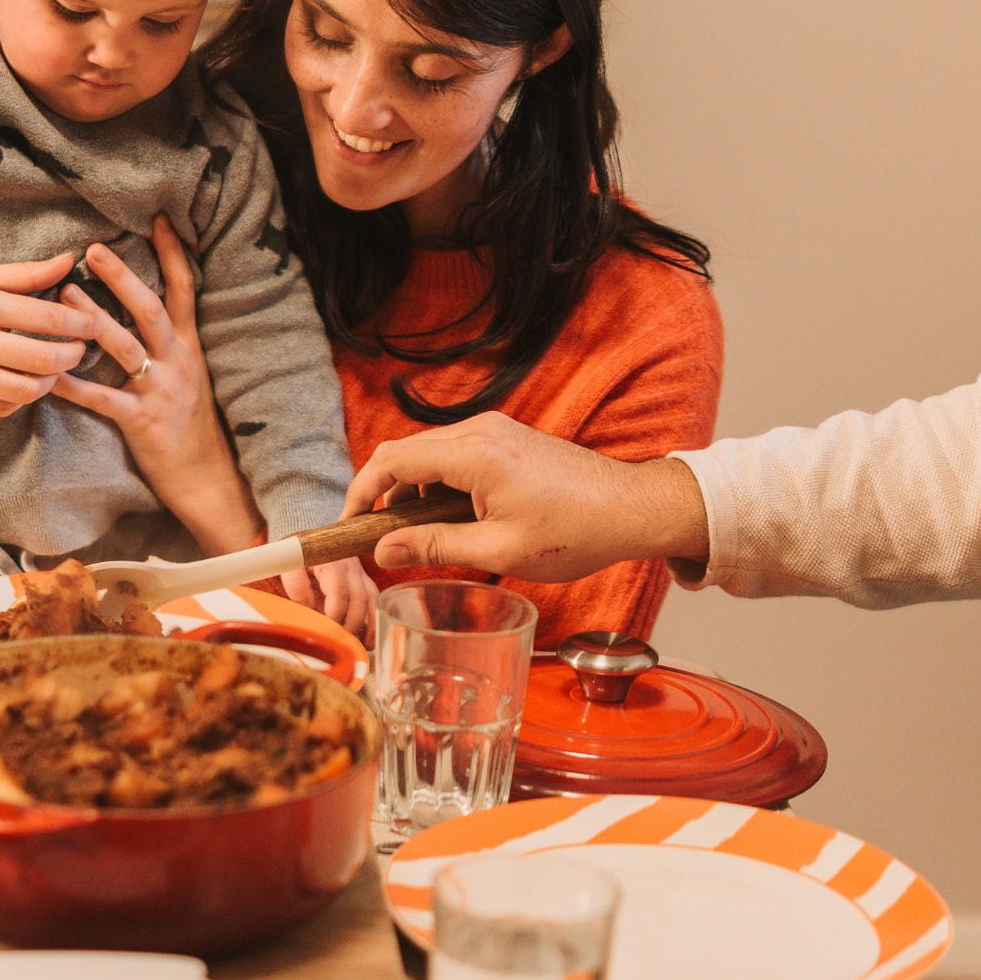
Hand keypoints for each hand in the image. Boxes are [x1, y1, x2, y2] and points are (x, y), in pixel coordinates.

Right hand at [0, 255, 98, 418]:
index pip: (49, 319)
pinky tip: (23, 382)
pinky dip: (20, 398)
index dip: (82, 323)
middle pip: (45, 360)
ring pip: (26, 391)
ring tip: (54, 368)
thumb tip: (69, 261)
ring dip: (50, 383)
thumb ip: (21, 275)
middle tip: (81, 349)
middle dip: (74, 356)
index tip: (95, 322)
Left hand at [49, 219, 268, 547]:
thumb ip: (170, 344)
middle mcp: (178, 361)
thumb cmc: (192, 425)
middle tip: (93, 249)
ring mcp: (160, 389)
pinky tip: (50, 375)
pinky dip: (74, 386)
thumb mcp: (190, 376)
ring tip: (63, 295)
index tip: (159, 220)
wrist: (208, 476)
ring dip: (93, 319)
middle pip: (151, 308)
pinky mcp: (142, 420)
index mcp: (189, 346)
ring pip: (126, 347)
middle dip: (122, 277)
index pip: (184, 290)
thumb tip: (144, 311)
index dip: (173, 254)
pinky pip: (103, 399)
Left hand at [281, 556, 377, 641]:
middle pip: (359, 600)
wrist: (314, 541)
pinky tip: (367, 642)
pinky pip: (375, 605)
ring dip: (367, 627)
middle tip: (339, 643)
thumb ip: (297, 586)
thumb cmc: (301, 557)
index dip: (335, 613)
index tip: (327, 630)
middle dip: (350, 625)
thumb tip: (308, 610)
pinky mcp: (366, 586)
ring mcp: (362, 577)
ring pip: (372, 603)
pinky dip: (374, 625)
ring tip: (358, 647)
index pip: (340, 591)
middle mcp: (353, 569)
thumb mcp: (292, 567)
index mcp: (333, 563)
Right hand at [343, 414, 709, 580]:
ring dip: (411, 489)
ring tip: (413, 535)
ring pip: (428, 453)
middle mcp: (479, 430)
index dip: (360, 492)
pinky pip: (454, 454)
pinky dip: (437, 482)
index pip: (391, 460)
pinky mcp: (506, 438)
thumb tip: (383, 549)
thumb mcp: (498, 549)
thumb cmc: (574, 532)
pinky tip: (446, 518)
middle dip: (381, 492)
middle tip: (374, 535)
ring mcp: (494, 430)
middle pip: (405, 452)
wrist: (631, 508)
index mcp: (474, 453)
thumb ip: (433, 546)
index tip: (349, 523)